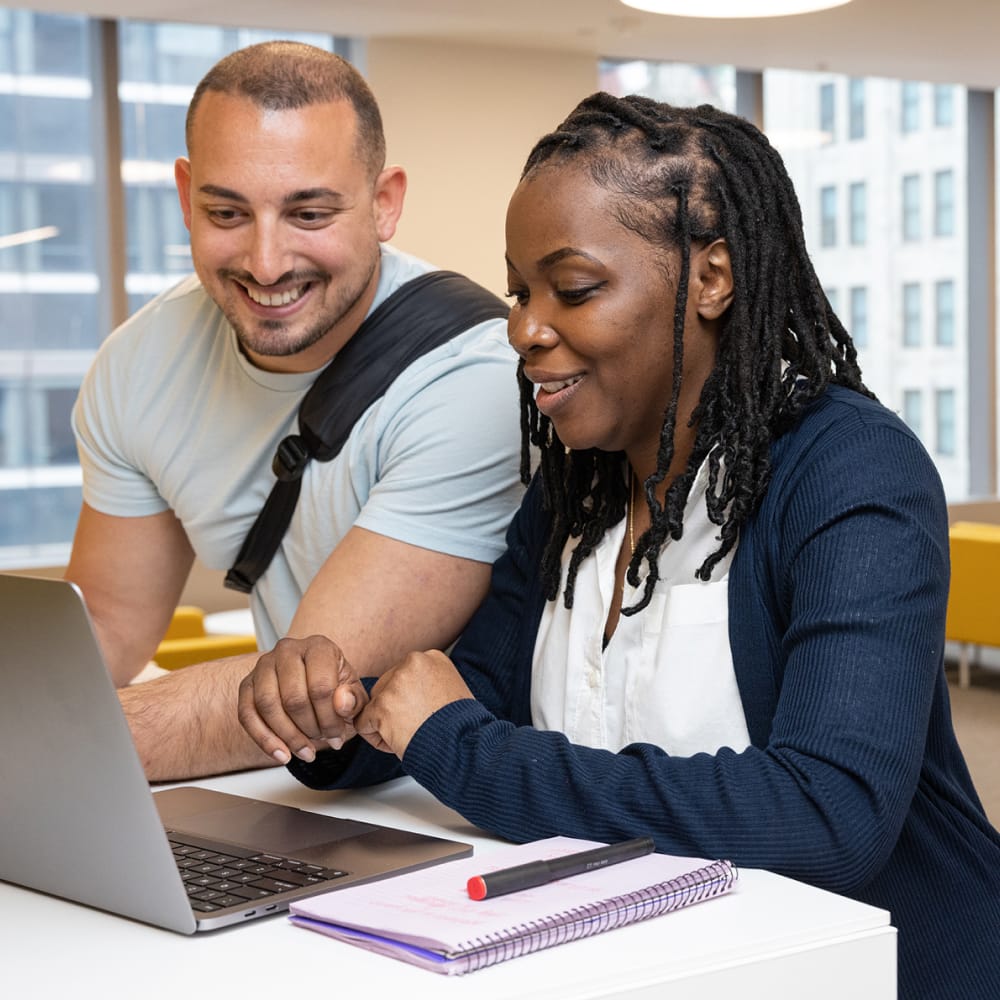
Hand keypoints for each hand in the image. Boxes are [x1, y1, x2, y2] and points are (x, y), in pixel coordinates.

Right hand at [237, 635, 368, 764]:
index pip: (321, 687)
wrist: (315, 684)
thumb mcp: (354, 694)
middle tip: (322, 741)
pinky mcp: (247, 683)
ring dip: (288, 736)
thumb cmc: (336, 689)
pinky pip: (247, 714)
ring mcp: (264, 664)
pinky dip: (264, 740)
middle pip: (293, 698)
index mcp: (319, 646)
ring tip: (306, 752)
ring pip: (267, 705)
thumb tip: (341, 703)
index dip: (329, 719)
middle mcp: (288, 649)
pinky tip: (282, 755)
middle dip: (309, 728)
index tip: (338, 737)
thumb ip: (354, 700)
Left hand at [355, 649, 473, 758]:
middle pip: (385, 687)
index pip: (403, 676)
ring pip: (375, 705)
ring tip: (411, 735)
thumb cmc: (462, 727)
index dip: (410, 700)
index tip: (424, 713)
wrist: (464, 745)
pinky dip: (376, 737)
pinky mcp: (382, 705)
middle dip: (394, 710)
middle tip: (415, 726)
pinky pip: (364, 723)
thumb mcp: (452, 690)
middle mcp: (412, 663)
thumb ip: (428, 684)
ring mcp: (395, 683)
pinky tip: (397, 742)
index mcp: (430, 657)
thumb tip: (410, 694)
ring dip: (386, 724)